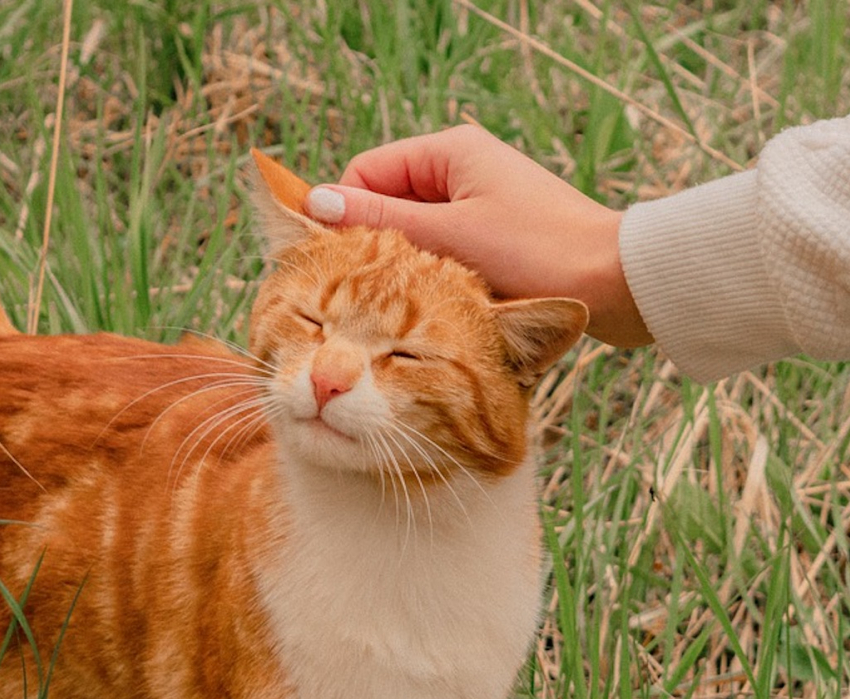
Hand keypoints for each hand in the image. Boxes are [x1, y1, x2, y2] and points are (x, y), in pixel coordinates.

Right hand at [306, 125, 651, 346]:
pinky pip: (443, 247)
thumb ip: (382, 221)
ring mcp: (479, 202)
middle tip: (368, 289)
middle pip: (388, 201)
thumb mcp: (450, 236)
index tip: (335, 261)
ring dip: (406, 262)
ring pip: (415, 230)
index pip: (367, 173)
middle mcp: (462, 169)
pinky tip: (437, 300)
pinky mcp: (493, 234)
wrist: (616, 284)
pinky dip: (433, 271)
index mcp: (450, 151)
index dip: (345, 215)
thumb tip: (314, 202)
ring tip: (409, 298)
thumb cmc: (539, 252)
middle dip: (376, 242)